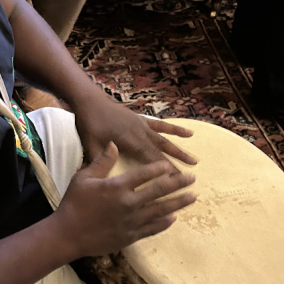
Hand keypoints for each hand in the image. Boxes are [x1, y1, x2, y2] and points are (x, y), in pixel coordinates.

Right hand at [54, 142, 196, 258]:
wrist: (68, 235)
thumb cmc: (73, 204)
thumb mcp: (83, 178)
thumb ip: (102, 161)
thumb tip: (114, 144)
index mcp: (117, 187)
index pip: (144, 174)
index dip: (159, 168)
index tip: (170, 165)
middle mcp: (129, 203)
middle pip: (159, 191)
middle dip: (178, 184)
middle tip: (192, 179)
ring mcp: (132, 221)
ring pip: (161, 210)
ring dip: (178, 203)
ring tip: (192, 197)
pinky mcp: (131, 236)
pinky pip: (152, 228)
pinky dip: (164, 223)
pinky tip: (173, 218)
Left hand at [73, 95, 196, 167]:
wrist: (90, 100)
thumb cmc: (89, 124)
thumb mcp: (91, 145)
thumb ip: (100, 161)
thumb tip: (102, 179)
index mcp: (130, 142)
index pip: (150, 160)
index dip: (163, 171)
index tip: (176, 183)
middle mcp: (141, 134)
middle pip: (161, 153)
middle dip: (175, 166)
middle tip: (189, 179)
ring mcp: (144, 126)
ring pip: (165, 140)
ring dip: (180, 151)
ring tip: (195, 161)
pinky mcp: (143, 120)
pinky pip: (162, 125)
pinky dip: (176, 129)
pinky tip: (189, 133)